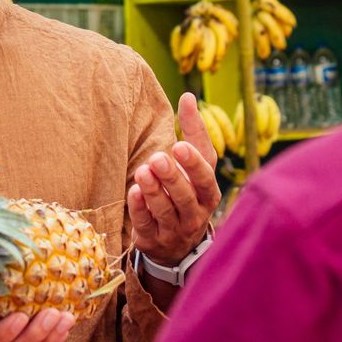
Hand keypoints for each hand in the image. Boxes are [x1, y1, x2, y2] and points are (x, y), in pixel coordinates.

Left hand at [128, 92, 219, 264]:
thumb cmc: (187, 192)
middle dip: (172, 176)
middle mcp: (195, 214)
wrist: (178, 245)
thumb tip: (188, 96)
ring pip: (165, 211)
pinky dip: (139, 209)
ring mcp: (174, 229)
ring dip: (153, 191)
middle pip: (186, 195)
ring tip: (142, 171)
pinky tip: (133, 192)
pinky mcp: (154, 240)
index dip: (194, 163)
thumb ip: (193, 133)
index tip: (179, 146)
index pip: (206, 177)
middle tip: (157, 159)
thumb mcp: (195, 166)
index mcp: (208, 192)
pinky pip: (146, 224)